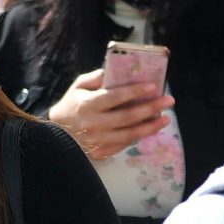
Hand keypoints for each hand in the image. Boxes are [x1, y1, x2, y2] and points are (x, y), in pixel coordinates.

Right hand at [48, 67, 174, 161]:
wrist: (54, 136)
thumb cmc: (70, 106)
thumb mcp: (77, 87)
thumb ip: (94, 78)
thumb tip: (114, 71)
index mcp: (88, 104)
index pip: (116, 97)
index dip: (135, 92)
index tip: (153, 86)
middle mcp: (95, 123)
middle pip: (128, 117)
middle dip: (151, 108)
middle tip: (169, 100)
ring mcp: (99, 140)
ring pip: (130, 134)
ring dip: (151, 126)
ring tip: (166, 119)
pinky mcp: (102, 152)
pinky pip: (125, 144)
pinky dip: (139, 136)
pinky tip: (150, 129)